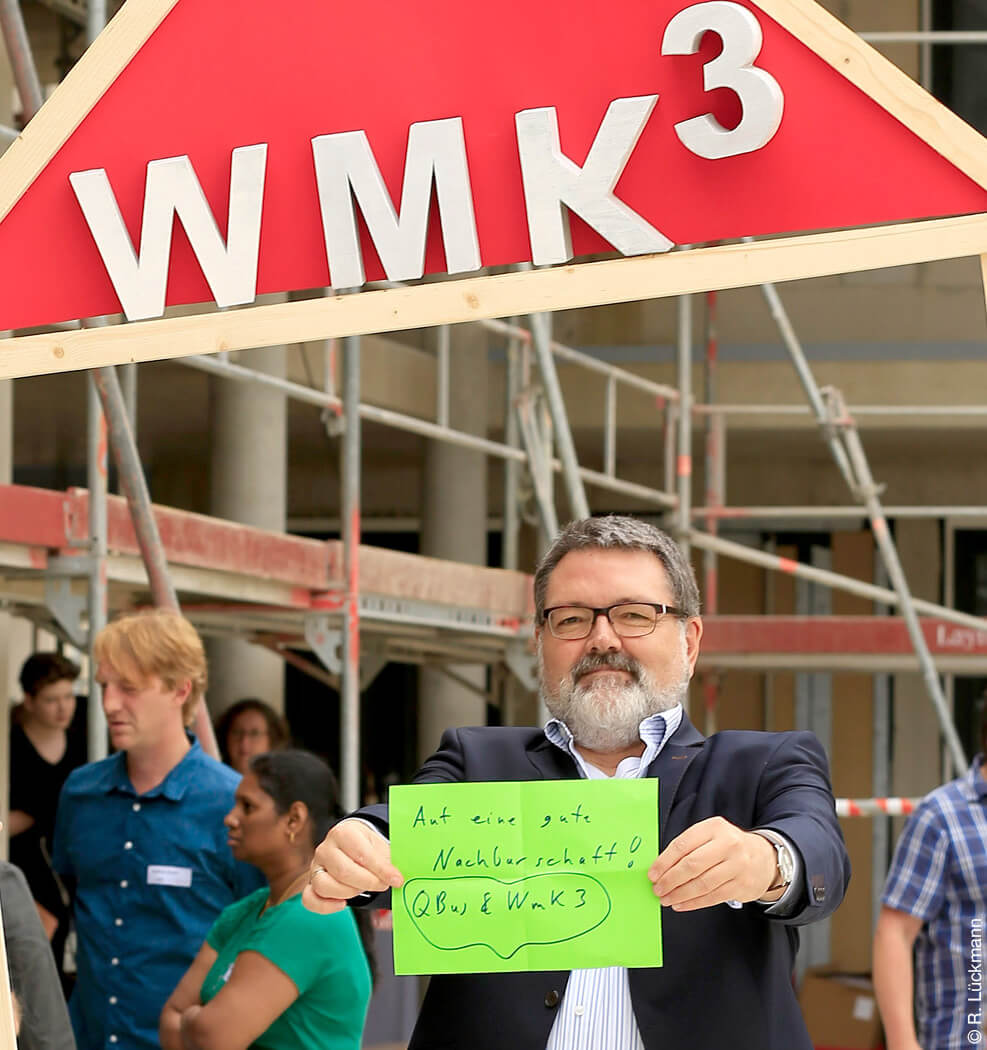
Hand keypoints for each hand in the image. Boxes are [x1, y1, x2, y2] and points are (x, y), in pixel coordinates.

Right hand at [302, 819, 403, 914]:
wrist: (353, 843)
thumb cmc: (368, 846)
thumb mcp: (380, 846)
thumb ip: (389, 860)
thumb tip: (399, 877)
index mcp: (343, 832)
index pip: (361, 853)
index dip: (381, 869)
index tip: (396, 879)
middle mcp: (325, 848)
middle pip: (343, 871)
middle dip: (368, 883)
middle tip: (383, 885)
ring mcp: (315, 866)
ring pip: (324, 885)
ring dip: (349, 893)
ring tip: (363, 890)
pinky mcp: (310, 883)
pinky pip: (310, 899)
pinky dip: (325, 906)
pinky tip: (343, 904)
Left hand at [647, 817, 777, 910]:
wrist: (764, 858)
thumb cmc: (728, 845)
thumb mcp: (710, 835)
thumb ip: (688, 846)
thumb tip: (661, 867)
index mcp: (714, 828)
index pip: (682, 845)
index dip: (664, 862)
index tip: (652, 874)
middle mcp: (727, 845)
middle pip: (692, 865)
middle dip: (670, 880)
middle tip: (658, 889)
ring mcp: (737, 866)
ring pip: (702, 884)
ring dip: (680, 894)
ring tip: (666, 899)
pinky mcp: (741, 886)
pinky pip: (712, 897)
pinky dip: (694, 903)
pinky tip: (681, 904)